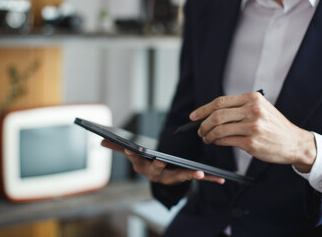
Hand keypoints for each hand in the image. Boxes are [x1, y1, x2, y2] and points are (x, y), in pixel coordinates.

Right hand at [101, 139, 224, 184]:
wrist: (159, 173)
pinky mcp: (185, 177)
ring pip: (179, 177)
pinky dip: (208, 179)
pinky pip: (196, 178)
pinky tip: (221, 179)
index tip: (132, 149)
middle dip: (160, 167)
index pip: (136, 161)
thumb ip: (117, 147)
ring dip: (188, 176)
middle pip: (157, 172)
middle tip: (161, 161)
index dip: (133, 155)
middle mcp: (157, 175)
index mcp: (143, 167)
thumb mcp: (131, 154)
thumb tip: (100, 140)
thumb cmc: (146, 161)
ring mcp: (172, 177)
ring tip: (198, 173)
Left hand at [191, 92, 316, 172]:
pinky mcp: (251, 143)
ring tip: (206, 138)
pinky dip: (217, 142)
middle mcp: (252, 110)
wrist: (294, 142)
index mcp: (252, 98)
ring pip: (219, 130)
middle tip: (199, 130)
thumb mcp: (261, 108)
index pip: (220, 102)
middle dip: (203, 124)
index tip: (194, 116)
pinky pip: (226, 141)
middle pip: (216, 115)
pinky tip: (216, 142)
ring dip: (208, 135)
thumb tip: (212, 113)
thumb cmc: (274, 125)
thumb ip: (239, 107)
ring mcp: (252, 127)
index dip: (203, 109)